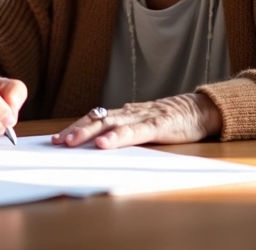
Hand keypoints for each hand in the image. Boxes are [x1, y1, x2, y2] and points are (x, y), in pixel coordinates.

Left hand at [51, 93, 221, 148]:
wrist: (199, 110)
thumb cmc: (170, 121)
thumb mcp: (143, 126)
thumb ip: (124, 131)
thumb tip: (99, 145)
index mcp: (124, 114)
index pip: (94, 118)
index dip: (74, 127)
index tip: (55, 139)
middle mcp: (129, 113)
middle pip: (96, 119)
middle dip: (75, 131)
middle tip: (56, 142)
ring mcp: (142, 117)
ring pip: (110, 123)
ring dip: (89, 133)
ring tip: (72, 142)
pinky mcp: (157, 125)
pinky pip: (134, 132)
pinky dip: (118, 137)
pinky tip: (105, 144)